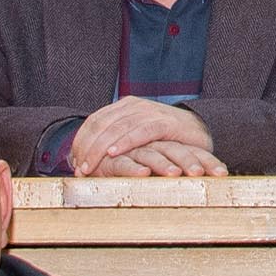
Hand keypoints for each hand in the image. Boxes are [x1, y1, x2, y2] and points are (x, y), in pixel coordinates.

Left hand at [66, 96, 221, 177]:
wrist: (201, 131)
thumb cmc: (165, 139)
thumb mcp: (137, 137)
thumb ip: (117, 140)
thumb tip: (88, 157)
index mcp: (124, 107)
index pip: (94, 121)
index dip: (81, 141)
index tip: (74, 162)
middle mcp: (134, 106)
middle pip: (102, 124)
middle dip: (87, 148)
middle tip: (79, 169)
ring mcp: (150, 112)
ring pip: (117, 128)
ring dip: (100, 148)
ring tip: (90, 166)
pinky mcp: (165, 123)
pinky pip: (141, 131)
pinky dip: (125, 142)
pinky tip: (113, 152)